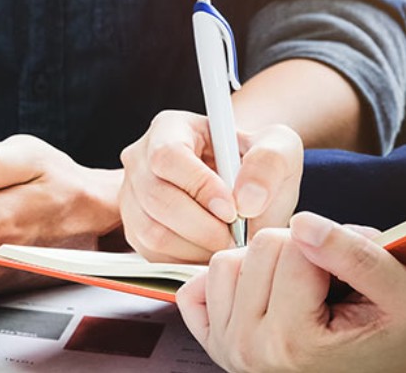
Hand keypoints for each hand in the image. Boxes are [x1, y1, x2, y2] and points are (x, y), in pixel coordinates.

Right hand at [119, 110, 302, 262]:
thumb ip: (270, 162)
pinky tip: (211, 248)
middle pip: (156, 197)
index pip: (168, 156)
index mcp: (169, 129)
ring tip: (227, 242)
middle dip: (202, 226)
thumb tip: (246, 200)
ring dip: (196, 246)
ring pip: (151, 231)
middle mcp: (139, 160)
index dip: (199, 186)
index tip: (233, 210)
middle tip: (236, 236)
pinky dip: (186, 259)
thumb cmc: (256, 164)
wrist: (243, 189)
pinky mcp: (133, 229)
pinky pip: (152, 253)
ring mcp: (130, 196)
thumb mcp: (279, 147)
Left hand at [177, 212, 405, 371]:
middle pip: (258, 249)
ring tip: (297, 287)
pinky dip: (227, 281)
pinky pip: (195, 287)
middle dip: (296, 251)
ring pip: (224, 262)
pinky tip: (261, 292)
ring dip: (261, 263)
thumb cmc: (388, 334)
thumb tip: (302, 222)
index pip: (294, 249)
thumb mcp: (397, 293)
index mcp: (293, 341)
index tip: (346, 275)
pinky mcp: (211, 342)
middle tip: (324, 281)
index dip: (328, 246)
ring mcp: (226, 347)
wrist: (374, 365)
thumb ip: (354, 255)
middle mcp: (250, 349)